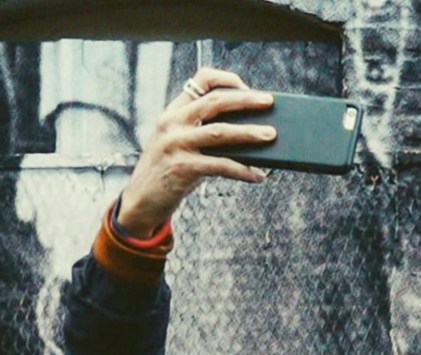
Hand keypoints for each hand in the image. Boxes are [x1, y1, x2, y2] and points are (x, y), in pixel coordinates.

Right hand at [118, 67, 274, 234]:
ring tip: (271, 135)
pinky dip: (243, 170)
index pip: (199, 81)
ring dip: (249, 133)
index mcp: (173, 112)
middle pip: (214, 102)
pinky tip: (259, 175)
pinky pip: (220, 165)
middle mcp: (172, 123)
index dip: (226, 80)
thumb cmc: (170, 172)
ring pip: (220, 132)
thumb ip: (204, 134)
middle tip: (270, 101)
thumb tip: (248, 135)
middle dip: (245, 100)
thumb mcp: (181, 144)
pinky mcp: (182, 168)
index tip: (247, 88)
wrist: (141, 200)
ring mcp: (176, 144)